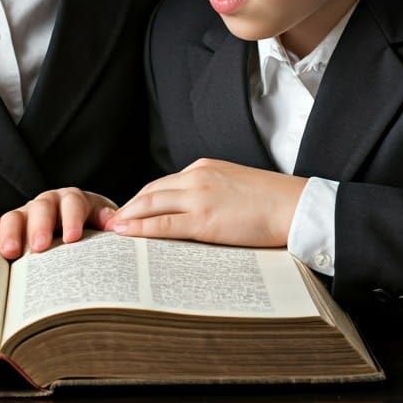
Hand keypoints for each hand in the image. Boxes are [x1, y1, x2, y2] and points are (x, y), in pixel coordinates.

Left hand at [0, 189, 117, 259]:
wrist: (84, 236)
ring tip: (72, 238)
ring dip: (69, 219)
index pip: (6, 221)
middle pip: (36, 210)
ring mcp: (69, 203)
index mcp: (21, 221)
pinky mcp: (96, 206)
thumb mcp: (26, 264)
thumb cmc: (49, 256)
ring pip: (67, 202)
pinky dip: (104, 216)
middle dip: (35, 227)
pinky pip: (100, 208)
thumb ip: (6, 274)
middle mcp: (42, 209)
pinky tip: (108, 228)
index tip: (4, 249)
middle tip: (37, 249)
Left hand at [107, 159, 306, 246]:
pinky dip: (140, 229)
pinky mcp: (203, 219)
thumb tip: (194, 211)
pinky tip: (127, 234)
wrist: (293, 206)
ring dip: (127, 217)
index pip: (162, 183)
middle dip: (127, 207)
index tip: (126, 211)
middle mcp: (196, 177)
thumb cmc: (270, 201)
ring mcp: (198, 197)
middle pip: (150, 192)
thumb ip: (210, 191)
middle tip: (108, 221)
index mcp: (203, 167)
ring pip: (151, 205)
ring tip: (111, 230)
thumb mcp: (233, 185)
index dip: (140, 199)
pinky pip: (163, 225)